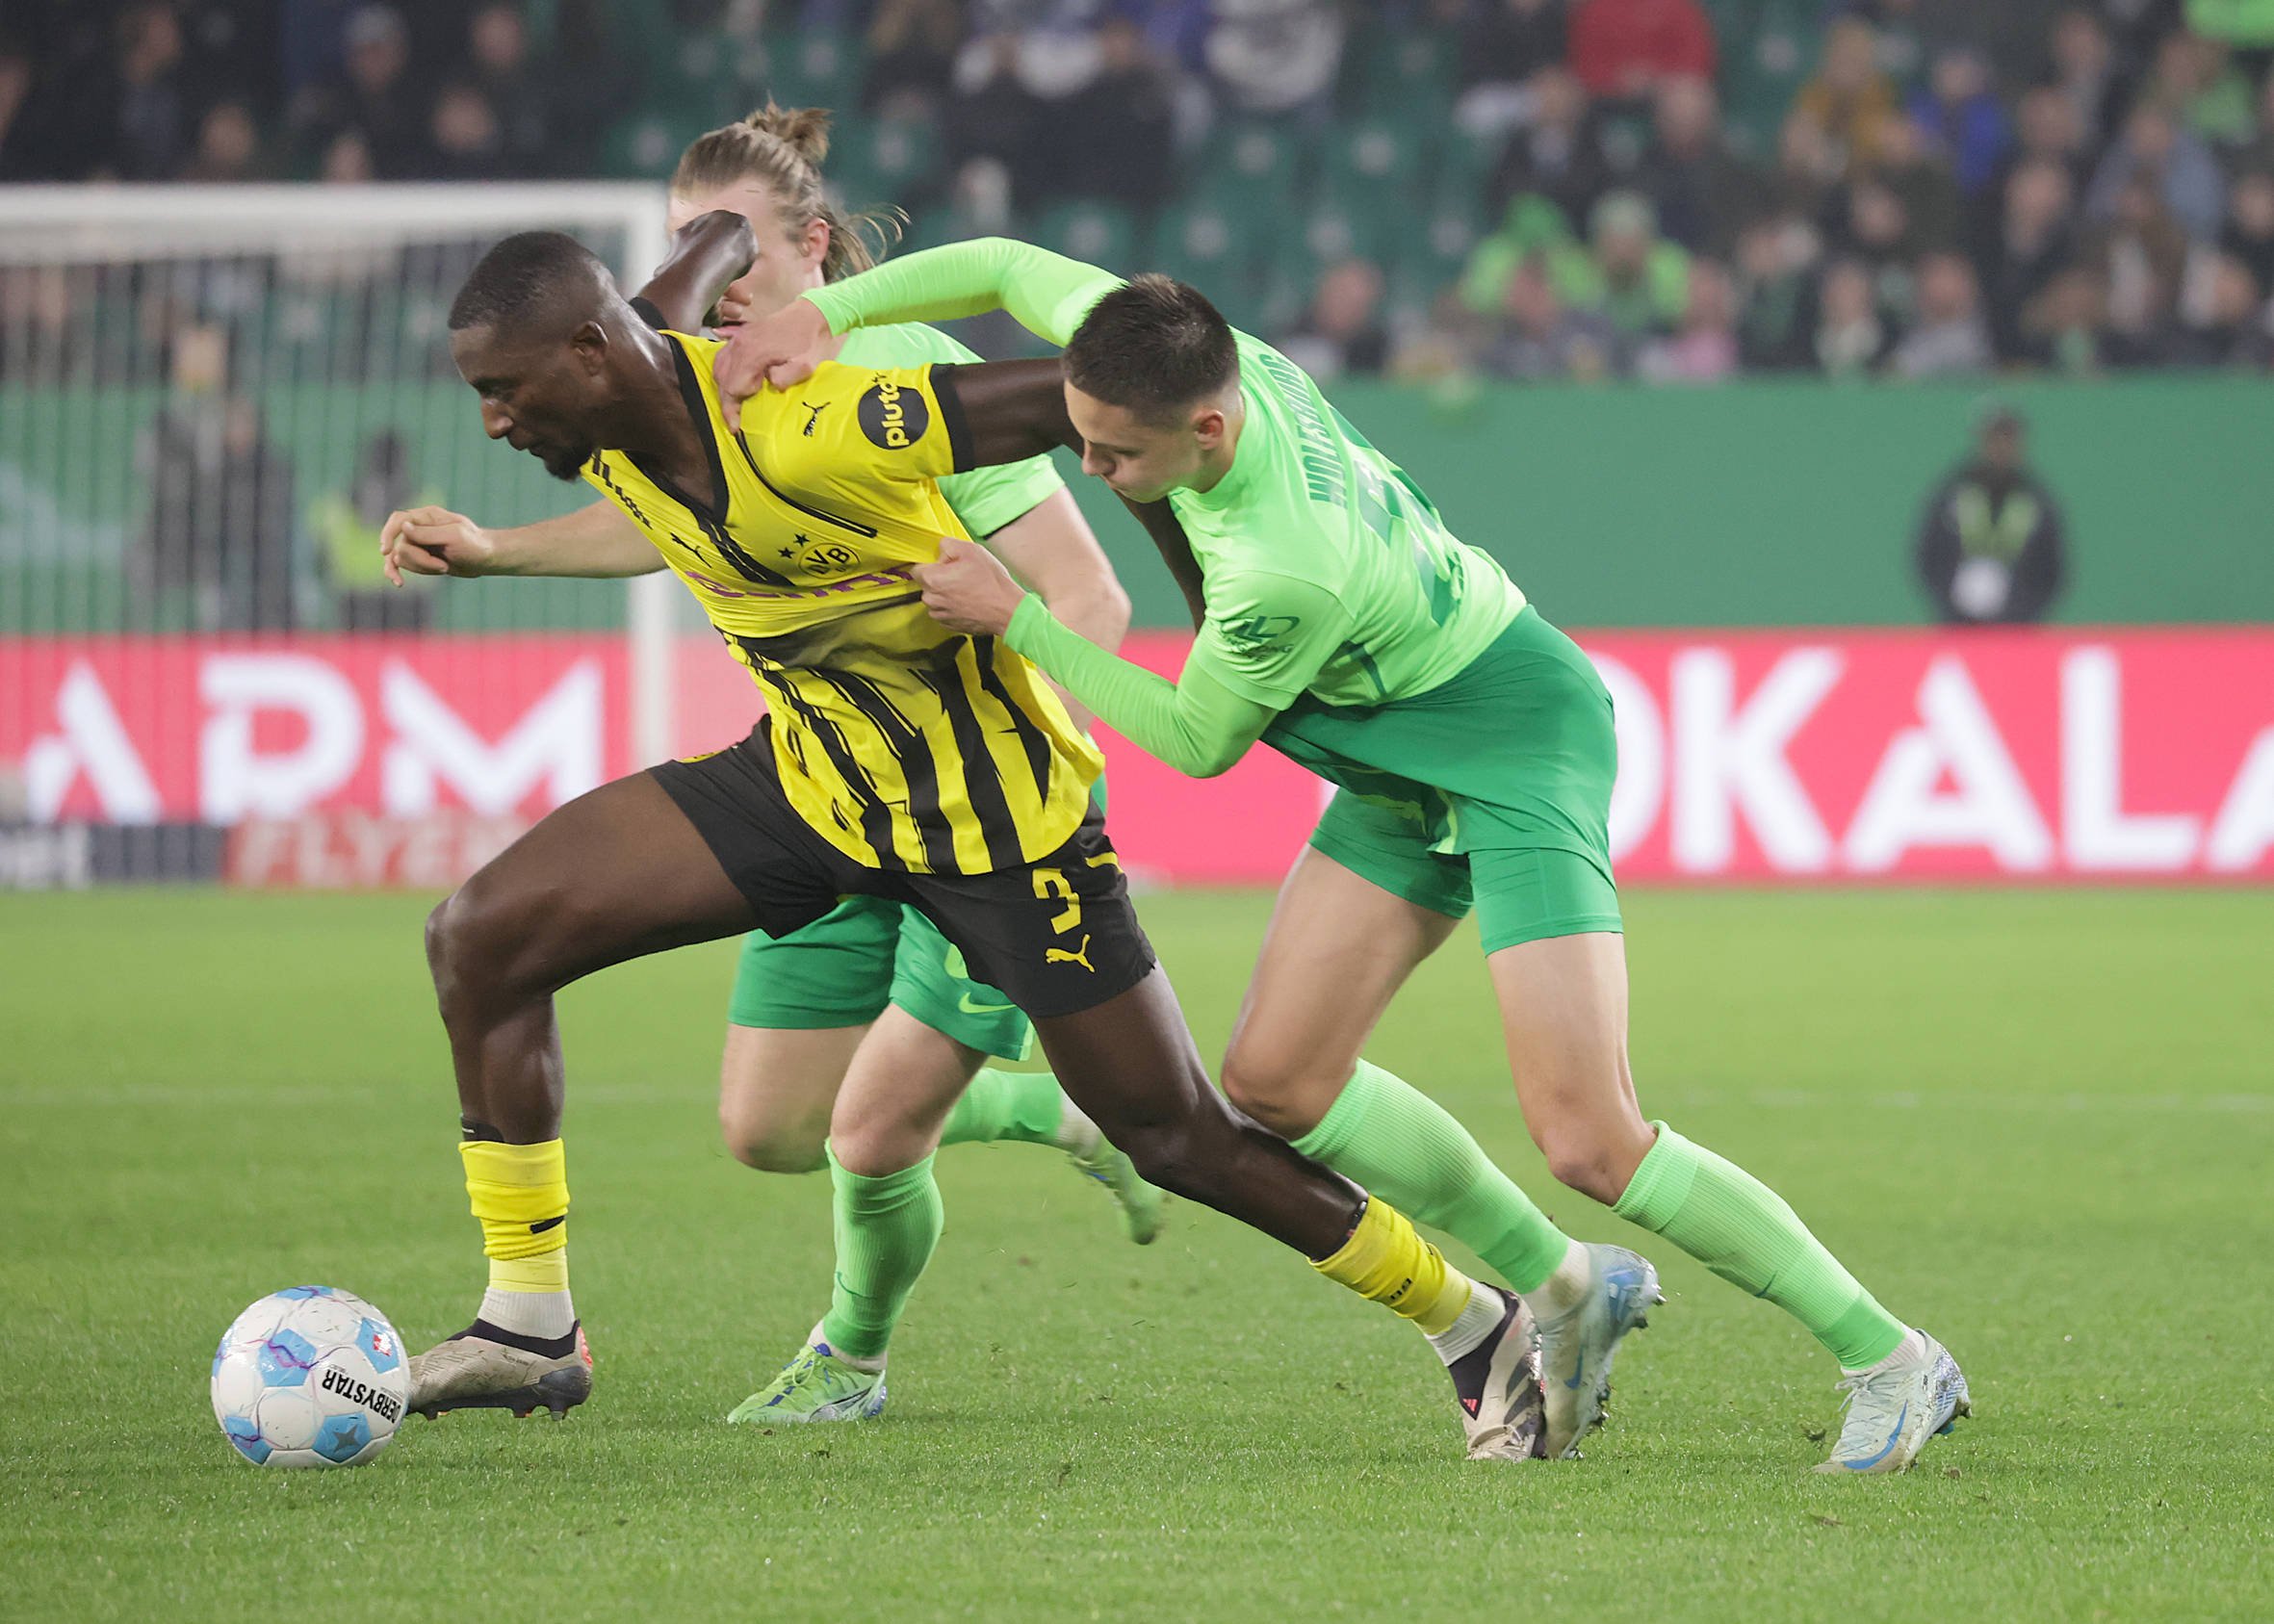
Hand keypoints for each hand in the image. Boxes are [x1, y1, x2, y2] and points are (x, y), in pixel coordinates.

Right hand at [380, 506, 493, 585]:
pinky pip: (401, 564)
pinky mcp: (418, 557)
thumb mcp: (455, 537)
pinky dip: (398, 572)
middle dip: (420, 561)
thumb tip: (404, 527)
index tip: (386, 551)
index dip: (388, 534)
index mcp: (427, 516)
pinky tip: (399, 583)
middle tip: (444, 566)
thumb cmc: (475, 545)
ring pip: (401, 558)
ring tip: (444, 567)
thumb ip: (429, 533)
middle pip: (401, 545)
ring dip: (421, 568)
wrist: (486, 559)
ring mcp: (417, 543)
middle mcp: (419, 527)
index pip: (398, 520)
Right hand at [715, 297, 834, 431]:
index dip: (731, 410)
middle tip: (736, 418)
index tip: (734, 427)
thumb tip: (770, 385)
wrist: (809, 316)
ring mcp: (738, 339)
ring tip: (737, 402)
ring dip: (725, 387)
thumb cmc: (808, 343)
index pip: (732, 387)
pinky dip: (724, 372)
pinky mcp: (740, 336)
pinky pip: (723, 357)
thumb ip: (785, 378)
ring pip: (719, 368)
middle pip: (722, 379)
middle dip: (727, 401)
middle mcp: (739, 345)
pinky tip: (733, 382)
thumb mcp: (805, 366)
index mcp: (752, 354)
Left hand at [912, 536, 1025, 637]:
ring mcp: (940, 615)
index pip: (916, 568)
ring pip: (936, 598)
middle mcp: (932, 599)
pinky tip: (969, 600)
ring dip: (946, 593)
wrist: (1007, 610)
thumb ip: (947, 544)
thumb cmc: (991, 582)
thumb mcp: (971, 550)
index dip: (931, 563)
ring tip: (968, 589)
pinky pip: (945, 611)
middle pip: (927, 584)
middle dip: (940, 578)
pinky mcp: (949, 625)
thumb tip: (939, 549)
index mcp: (932, 579)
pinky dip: (953, 606)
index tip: (944, 564)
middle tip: (961, 575)